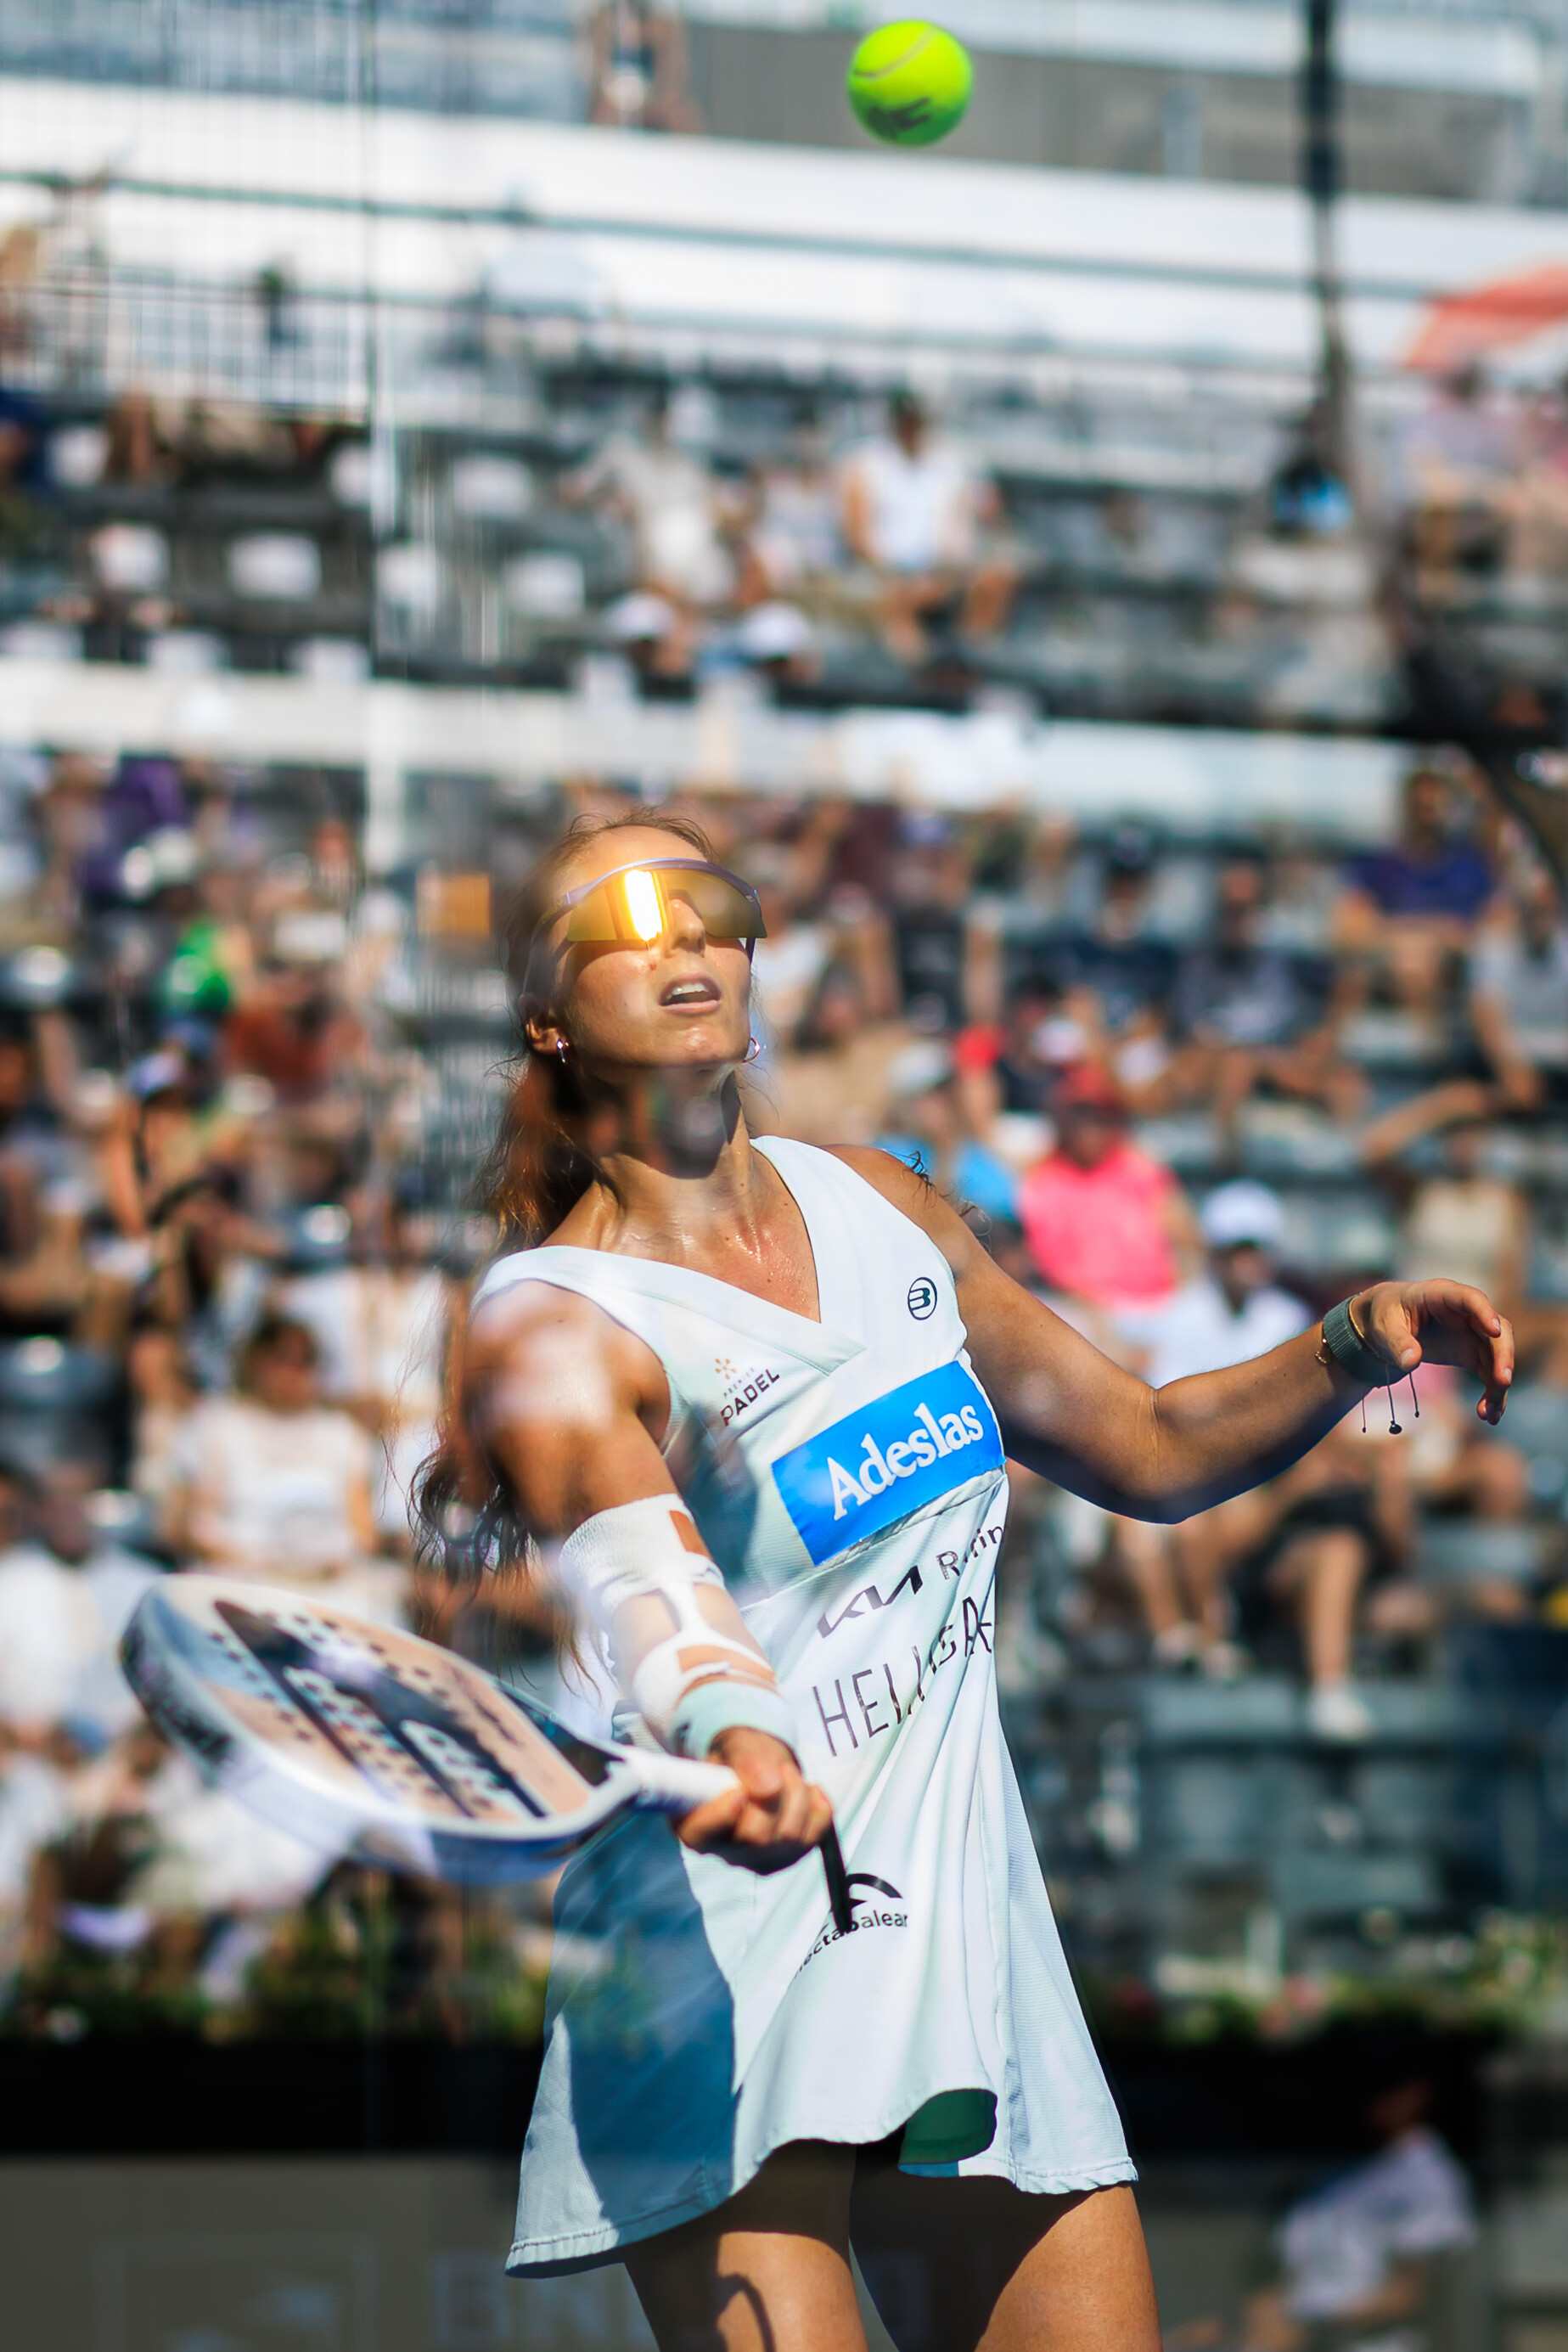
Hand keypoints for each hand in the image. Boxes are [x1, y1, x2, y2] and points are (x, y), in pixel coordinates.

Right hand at [673, 1726, 834, 1876]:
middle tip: (778, 1767)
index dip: (721, 1815)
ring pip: (789, 1839)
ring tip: (789, 1772)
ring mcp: (755, 1860)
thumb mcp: (736, 1745)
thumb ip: (745, 1760)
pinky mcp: (785, 1858)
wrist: (760, 1766)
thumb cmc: (738, 1756)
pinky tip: (809, 1790)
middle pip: (755, 1837)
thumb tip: (769, 1788)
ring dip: (797, 1796)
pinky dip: (819, 1808)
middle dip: (774, 1795)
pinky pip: (814, 1838)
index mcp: (692, 1822)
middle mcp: (722, 1849)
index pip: (701, 1834)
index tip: (739, 1791)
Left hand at [1358, 1279, 1513, 1425]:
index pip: (1470, 1299)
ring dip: (1498, 1384)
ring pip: (1498, 1356)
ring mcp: (1473, 1333)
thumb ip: (1397, 1342)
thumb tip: (1410, 1362)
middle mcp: (1466, 1313)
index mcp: (1442, 1295)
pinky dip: (1492, 1394)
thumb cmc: (1386, 1316)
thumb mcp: (1384, 1326)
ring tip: (1490, 1413)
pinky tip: (1489, 1416)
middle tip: (1502, 1382)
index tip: (1495, 1331)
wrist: (1387, 1326)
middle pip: (1497, 1330)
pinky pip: (1490, 1373)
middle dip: (1503, 1355)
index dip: (1485, 1312)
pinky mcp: (1472, 1353)